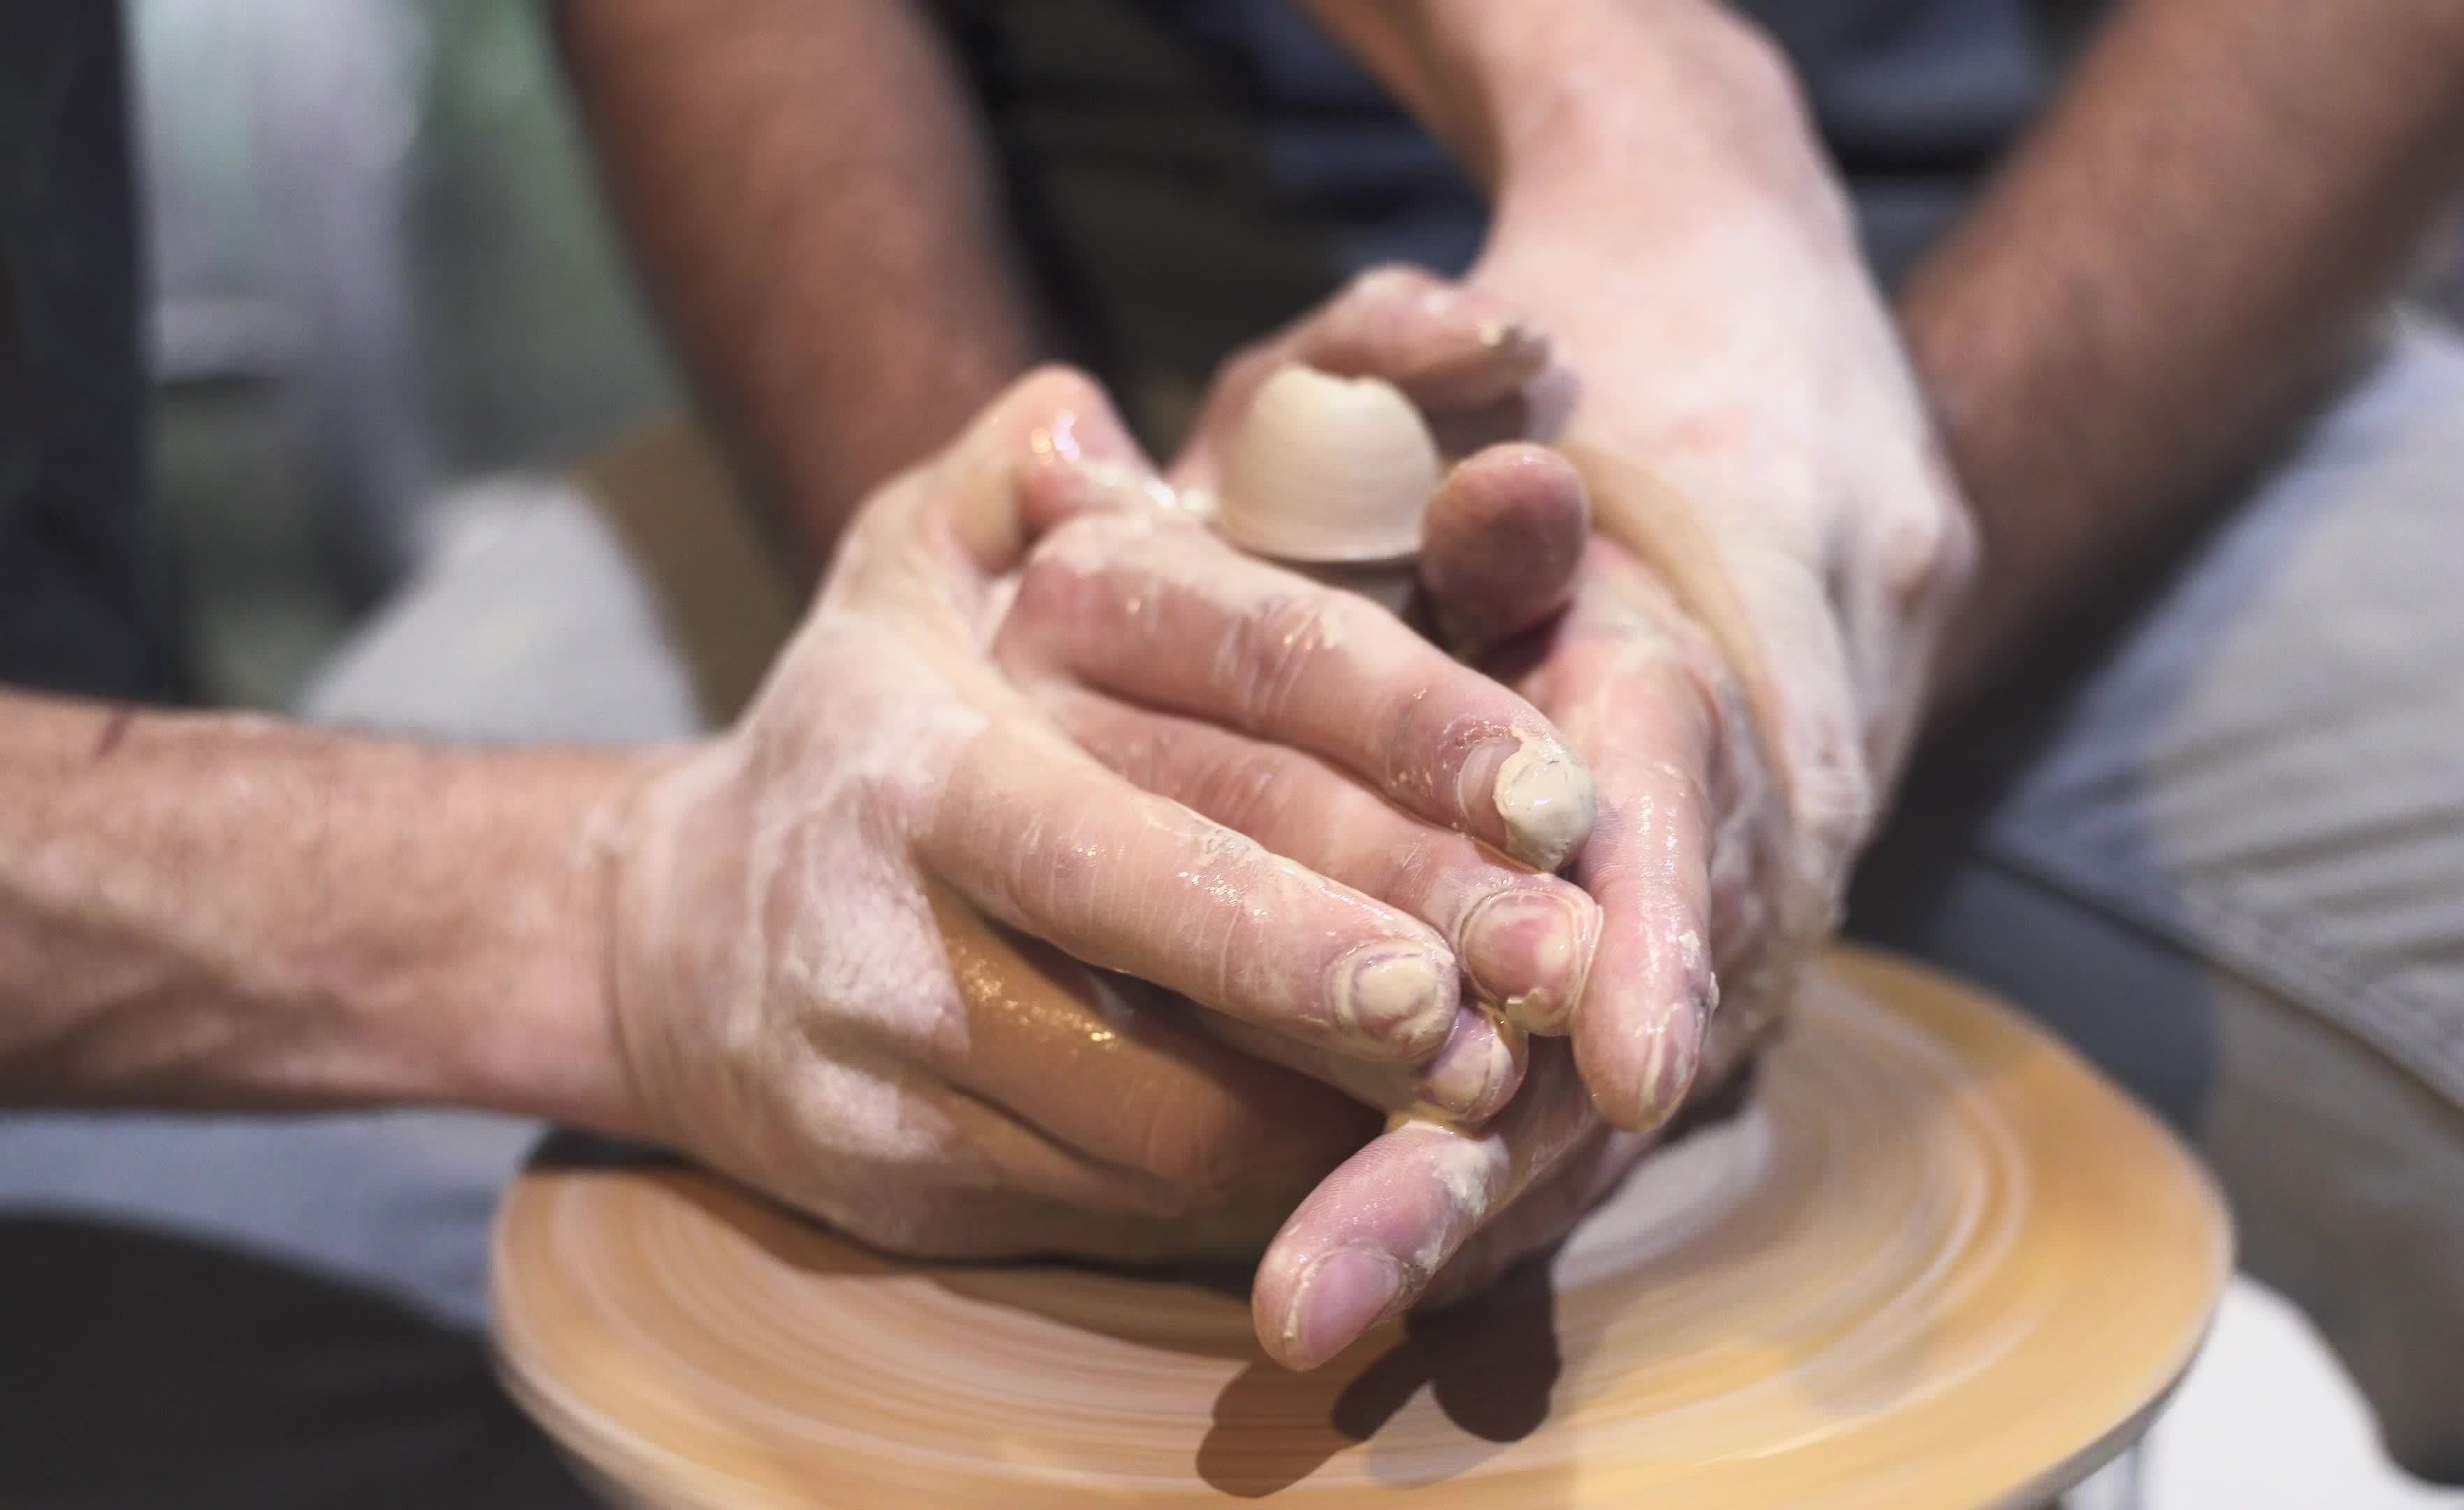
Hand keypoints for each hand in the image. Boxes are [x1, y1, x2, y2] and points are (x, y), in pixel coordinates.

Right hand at [597, 371, 1600, 1261]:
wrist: (666, 955)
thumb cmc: (859, 736)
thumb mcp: (901, 571)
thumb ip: (1000, 476)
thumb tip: (1084, 419)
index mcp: (915, 738)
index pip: (1161, 747)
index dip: (1366, 772)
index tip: (1542, 805)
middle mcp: (886, 894)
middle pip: (1169, 937)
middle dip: (1379, 959)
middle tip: (1559, 969)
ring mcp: (884, 1055)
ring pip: (1163, 1104)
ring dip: (1348, 1089)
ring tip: (1501, 1061)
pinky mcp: (902, 1181)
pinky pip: (1124, 1198)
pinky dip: (1263, 1171)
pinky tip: (1372, 1137)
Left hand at [1242, 86, 1983, 1354]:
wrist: (1755, 386)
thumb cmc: (1575, 382)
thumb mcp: (1491, 398)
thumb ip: (1468, 450)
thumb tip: (1502, 496)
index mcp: (1688, 668)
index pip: (1681, 810)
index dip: (1645, 939)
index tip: (1598, 1070)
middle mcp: (1731, 813)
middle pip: (1620, 1013)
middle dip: (1476, 1167)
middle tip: (1319, 1298)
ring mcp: (1717, 907)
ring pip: (1605, 1087)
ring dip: (1466, 1212)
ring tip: (1313, 1325)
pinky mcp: (1674, 964)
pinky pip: (1590, 1090)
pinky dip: (1493, 1177)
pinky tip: (1379, 1281)